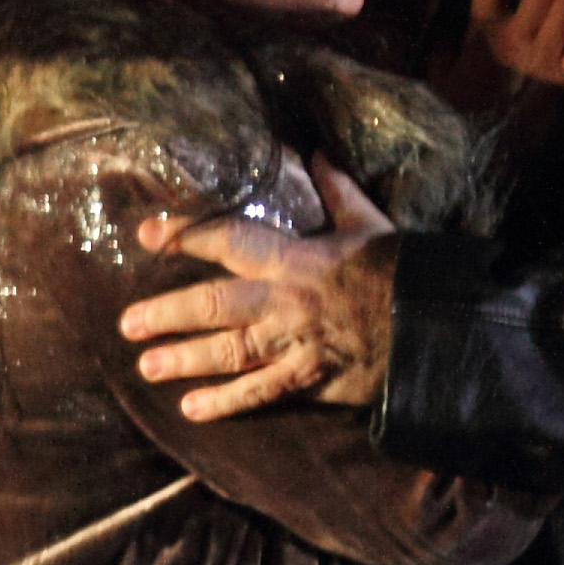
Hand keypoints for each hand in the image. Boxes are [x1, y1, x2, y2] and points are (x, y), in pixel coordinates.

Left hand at [121, 160, 396, 420]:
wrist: (435, 326)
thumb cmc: (399, 272)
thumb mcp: (369, 224)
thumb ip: (336, 192)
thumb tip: (318, 155)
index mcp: (295, 258)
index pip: (229, 240)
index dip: (186, 235)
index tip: (148, 235)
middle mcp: (285, 301)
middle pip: (215, 306)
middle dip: (168, 313)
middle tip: (128, 323)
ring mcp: (294, 344)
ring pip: (229, 353)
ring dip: (185, 359)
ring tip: (146, 365)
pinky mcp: (308, 379)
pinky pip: (259, 394)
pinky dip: (225, 403)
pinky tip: (191, 409)